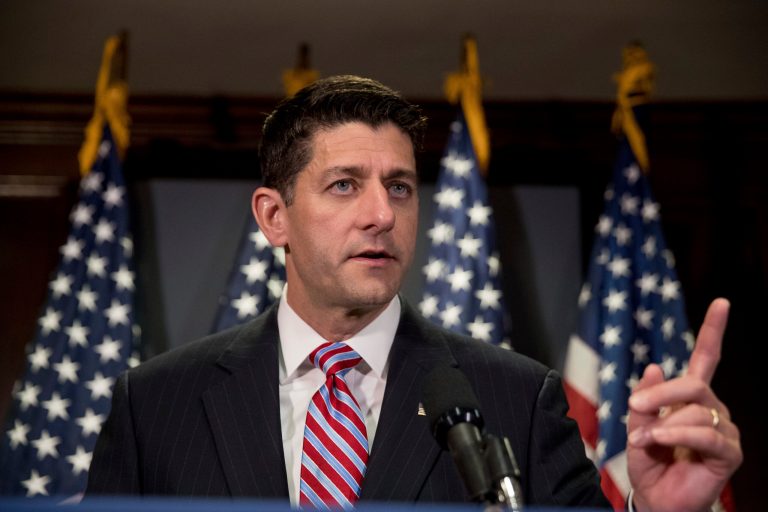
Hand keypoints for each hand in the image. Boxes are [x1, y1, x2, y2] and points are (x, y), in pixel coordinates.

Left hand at [626, 298, 742, 511]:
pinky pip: (704, 433)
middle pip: (692, 383)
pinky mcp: (729, 454)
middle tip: (634, 406)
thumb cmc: (650, 463)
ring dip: (661, 423)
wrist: (658, 500)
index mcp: (691, 397)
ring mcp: (724, 430)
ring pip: (694, 409)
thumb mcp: (639, 427)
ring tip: (644, 440)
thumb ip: (647, 399)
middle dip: (659, 393)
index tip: (721, 303)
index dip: (713, 331)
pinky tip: (658, 442)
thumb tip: (654, 366)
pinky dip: (675, 435)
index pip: (706, 359)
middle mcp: (712, 408)